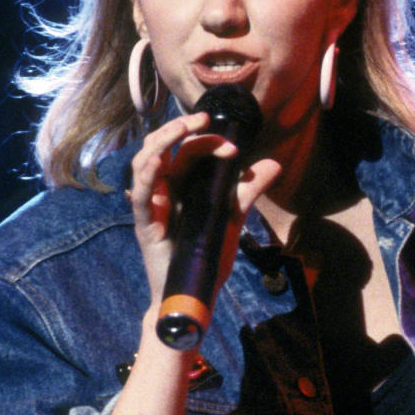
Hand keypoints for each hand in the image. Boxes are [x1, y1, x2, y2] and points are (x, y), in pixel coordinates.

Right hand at [127, 112, 280, 303]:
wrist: (195, 296)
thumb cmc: (207, 259)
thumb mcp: (232, 220)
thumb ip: (247, 193)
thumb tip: (273, 163)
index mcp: (181, 187)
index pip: (186, 152)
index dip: (206, 142)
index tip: (233, 146)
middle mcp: (163, 191)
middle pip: (161, 147)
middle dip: (179, 128)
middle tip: (204, 118)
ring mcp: (152, 207)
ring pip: (144, 162)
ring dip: (162, 141)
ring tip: (183, 128)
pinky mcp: (145, 225)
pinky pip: (140, 196)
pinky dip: (147, 176)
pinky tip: (157, 161)